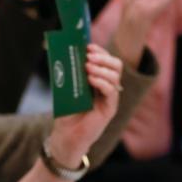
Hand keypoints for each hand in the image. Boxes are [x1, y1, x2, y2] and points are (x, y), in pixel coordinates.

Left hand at [48, 44, 121, 166]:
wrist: (66, 134)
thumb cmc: (67, 109)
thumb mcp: (67, 86)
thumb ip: (70, 71)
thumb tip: (65, 52)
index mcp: (99, 78)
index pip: (106, 59)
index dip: (99, 51)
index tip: (88, 46)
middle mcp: (107, 86)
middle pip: (116, 65)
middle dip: (103, 57)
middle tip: (88, 57)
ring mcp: (110, 97)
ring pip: (115, 76)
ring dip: (101, 69)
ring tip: (87, 68)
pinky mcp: (110, 109)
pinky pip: (112, 91)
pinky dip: (102, 82)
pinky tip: (91, 80)